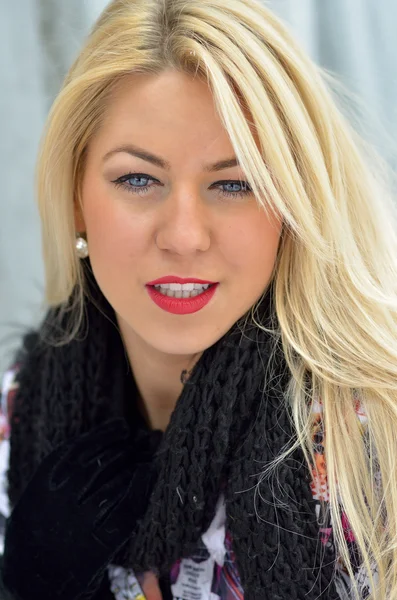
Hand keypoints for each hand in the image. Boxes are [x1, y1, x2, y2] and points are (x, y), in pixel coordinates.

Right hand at [2, 419, 160, 599]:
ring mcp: (80, 521)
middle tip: (143, 438)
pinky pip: (125, 510)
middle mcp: (62, 498)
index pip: (80, 448)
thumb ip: (61, 472)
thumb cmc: (37, 531)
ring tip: (148, 455)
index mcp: (45, 483)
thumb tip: (98, 442)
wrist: (30, 581)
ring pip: (116, 483)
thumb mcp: (37, 495)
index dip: (105, 434)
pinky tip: (148, 475)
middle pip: (102, 463)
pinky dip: (140, 488)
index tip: (123, 426)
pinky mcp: (98, 544)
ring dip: (136, 465)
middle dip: (126, 447)